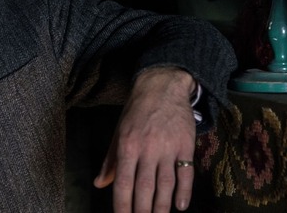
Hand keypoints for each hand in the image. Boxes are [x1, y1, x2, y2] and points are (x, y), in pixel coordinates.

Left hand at [94, 67, 196, 212]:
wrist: (162, 87)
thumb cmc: (136, 112)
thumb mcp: (119, 132)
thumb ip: (110, 161)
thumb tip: (99, 184)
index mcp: (127, 146)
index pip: (123, 183)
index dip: (122, 205)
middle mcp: (147, 149)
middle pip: (145, 188)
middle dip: (142, 211)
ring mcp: (168, 148)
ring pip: (165, 184)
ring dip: (162, 207)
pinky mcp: (186, 145)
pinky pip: (186, 173)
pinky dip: (184, 192)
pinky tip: (180, 206)